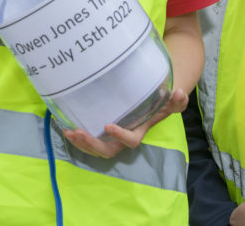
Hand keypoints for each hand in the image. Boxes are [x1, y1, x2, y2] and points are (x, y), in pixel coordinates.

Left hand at [64, 87, 188, 157]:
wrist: (152, 102)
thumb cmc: (161, 102)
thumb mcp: (172, 100)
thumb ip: (177, 100)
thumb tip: (178, 93)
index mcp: (138, 132)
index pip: (130, 141)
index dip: (119, 136)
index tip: (107, 125)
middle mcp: (124, 138)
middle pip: (107, 151)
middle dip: (91, 144)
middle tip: (78, 132)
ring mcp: (112, 138)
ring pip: (95, 149)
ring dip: (81, 144)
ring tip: (69, 132)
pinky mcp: (102, 132)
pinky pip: (89, 142)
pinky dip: (77, 138)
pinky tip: (66, 128)